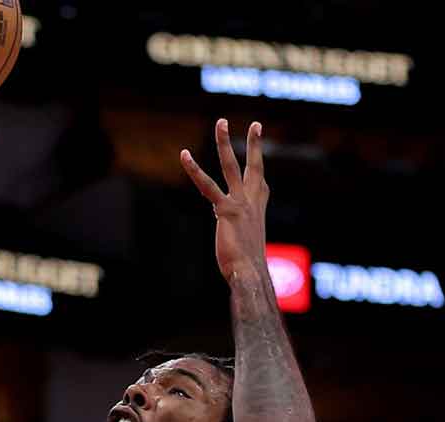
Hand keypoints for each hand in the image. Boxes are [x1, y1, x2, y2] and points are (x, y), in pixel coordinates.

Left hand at [181, 118, 269, 281]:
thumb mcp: (246, 252)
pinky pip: (206, 185)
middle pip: (254, 166)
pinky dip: (194, 170)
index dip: (258, 174)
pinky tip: (183, 155)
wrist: (251, 275)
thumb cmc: (248, 269)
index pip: (260, 186)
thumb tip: (241, 264)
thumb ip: (240, 246)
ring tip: (221, 122)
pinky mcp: (225, 210)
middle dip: (255, 144)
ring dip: (225, 142)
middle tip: (256, 124)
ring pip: (231, 165)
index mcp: (258, 211)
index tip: (257, 158)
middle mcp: (252, 202)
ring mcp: (240, 203)